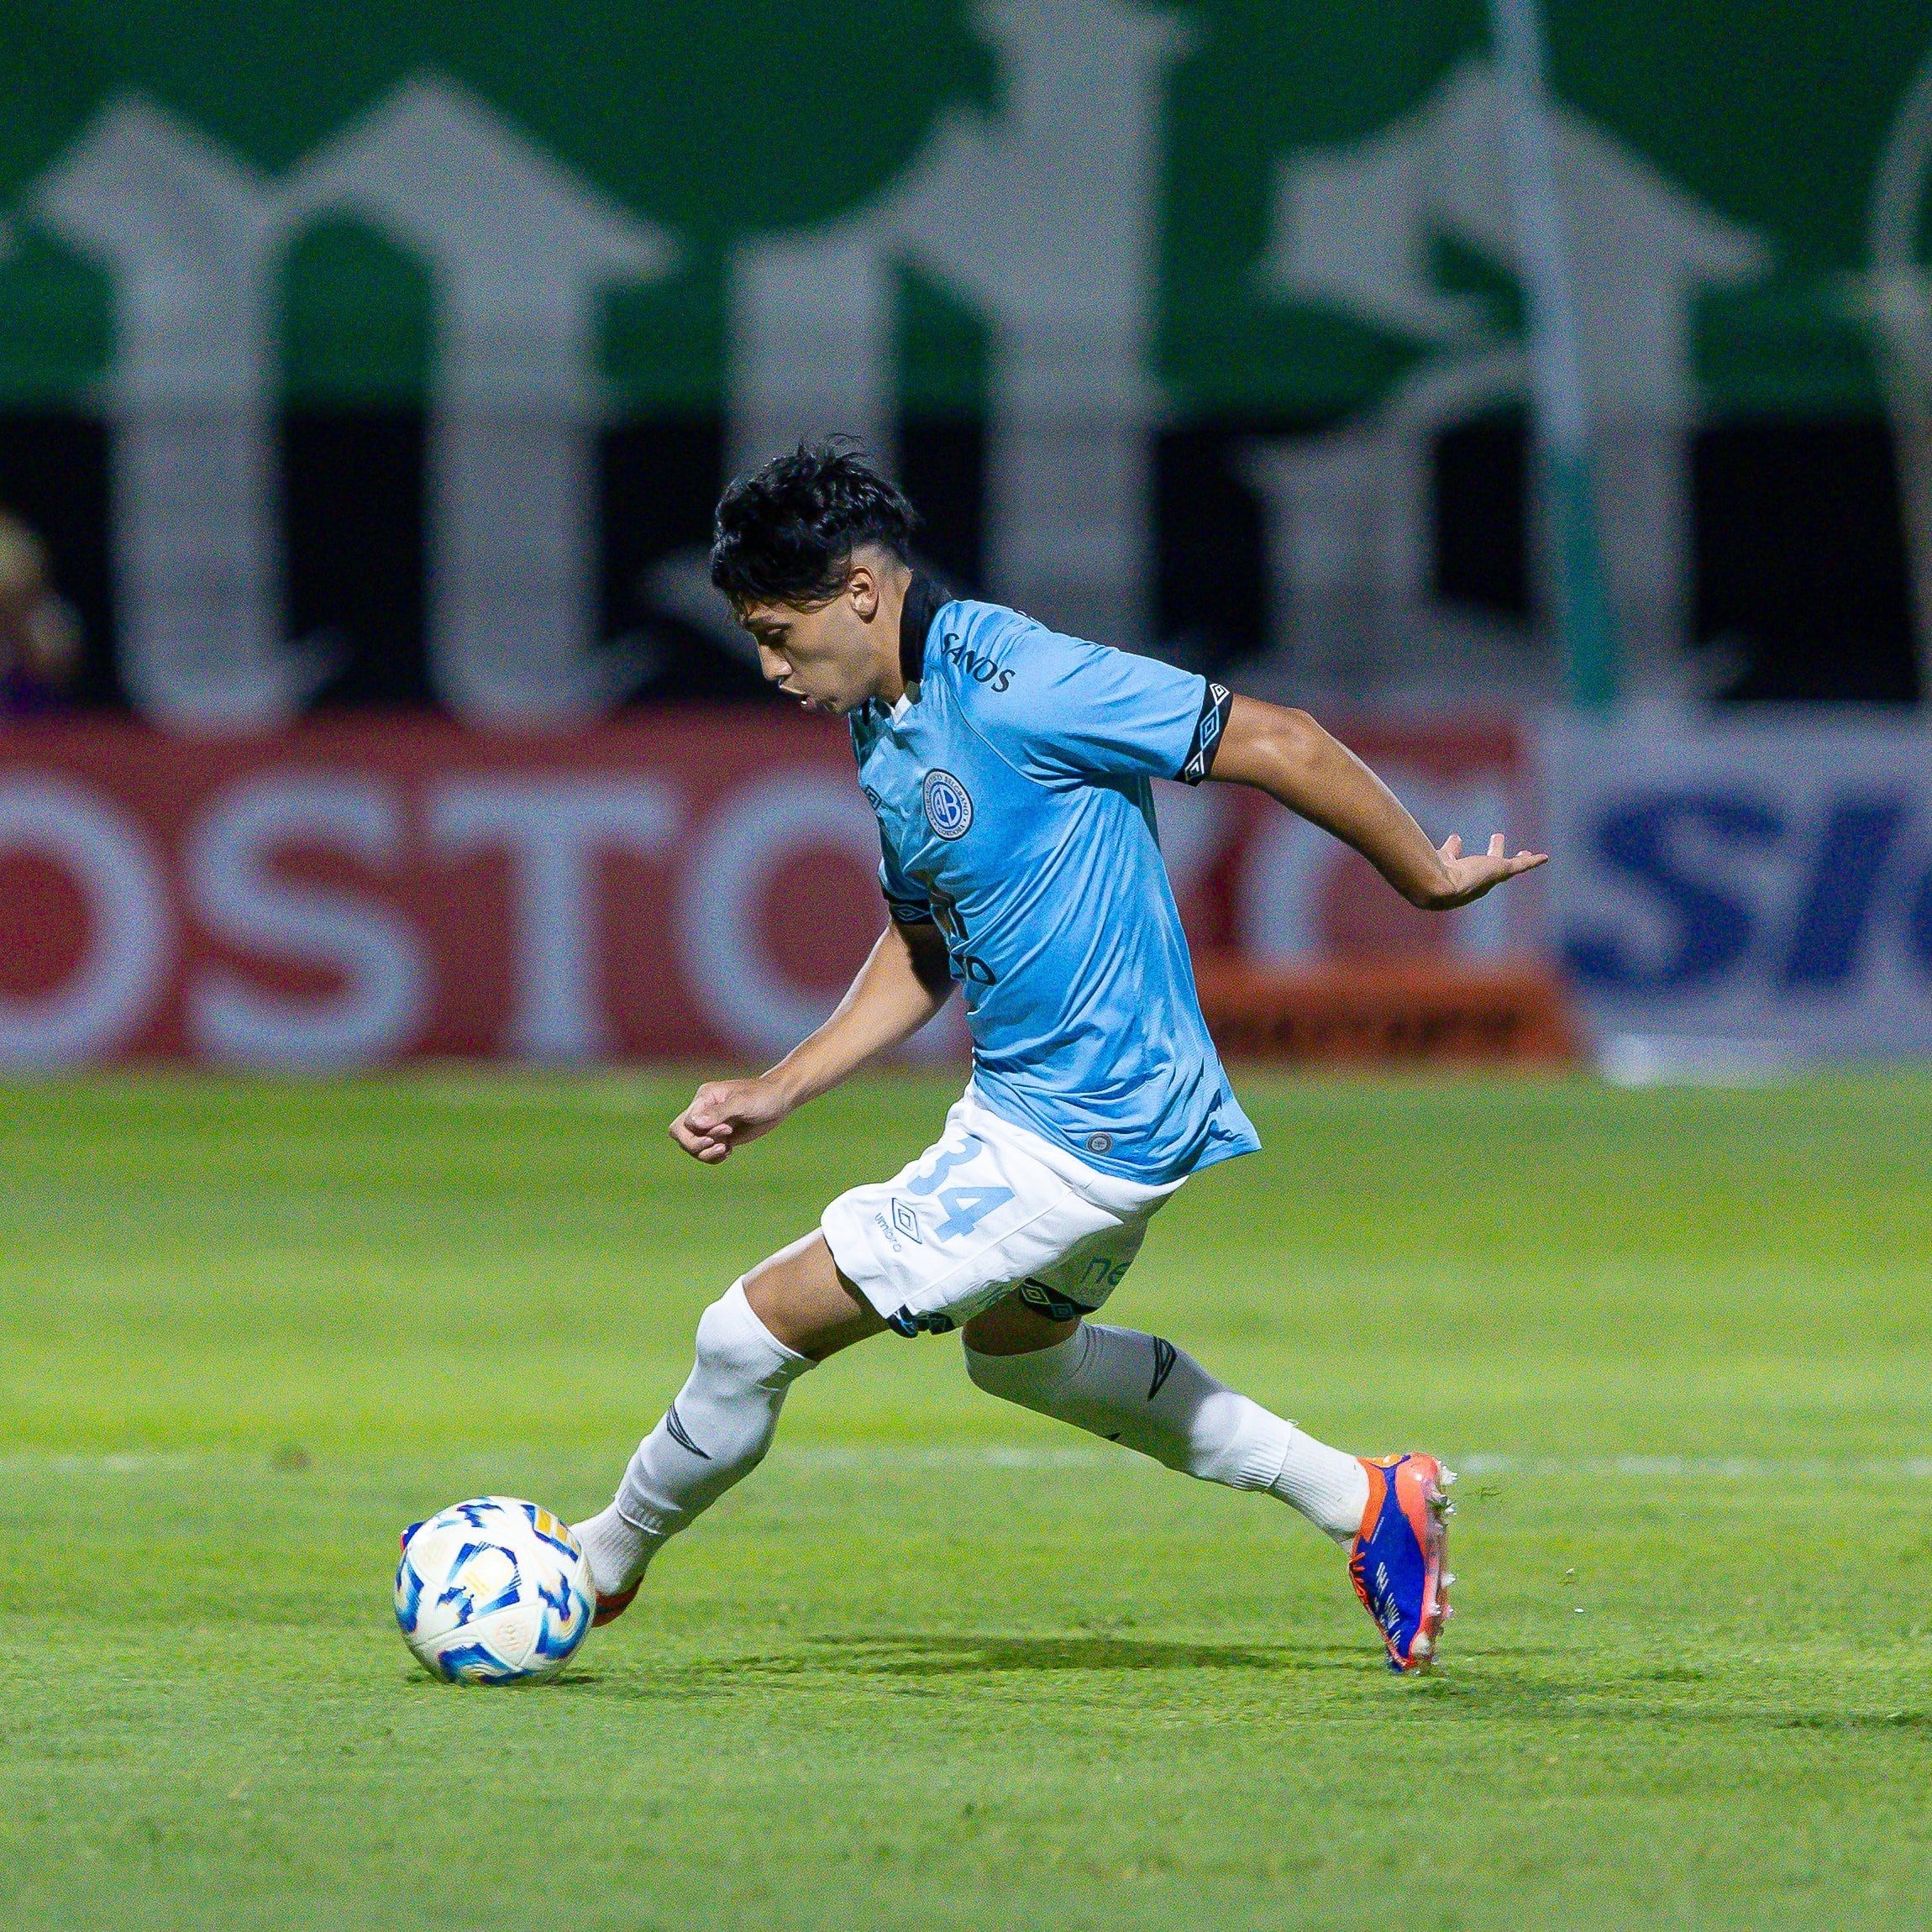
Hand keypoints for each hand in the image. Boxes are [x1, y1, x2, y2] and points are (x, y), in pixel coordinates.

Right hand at [669, 1075, 793, 1163]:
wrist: (779, 1100)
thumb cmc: (762, 1096)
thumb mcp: (742, 1103)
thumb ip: (719, 1112)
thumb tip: (695, 1123)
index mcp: (704, 1098)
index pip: (684, 1122)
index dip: (699, 1133)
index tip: (726, 1129)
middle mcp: (703, 1111)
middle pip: (680, 1134)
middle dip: (695, 1146)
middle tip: (720, 1145)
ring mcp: (711, 1125)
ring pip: (691, 1146)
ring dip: (705, 1153)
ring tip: (726, 1149)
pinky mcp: (720, 1136)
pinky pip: (705, 1152)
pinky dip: (713, 1157)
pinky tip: (729, 1152)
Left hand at [1421, 833, 1548, 909]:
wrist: (1437, 887)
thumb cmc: (1429, 873)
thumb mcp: (1439, 856)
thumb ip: (1449, 849)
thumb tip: (1457, 836)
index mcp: (1453, 878)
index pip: (1458, 863)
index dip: (1456, 852)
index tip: (1456, 841)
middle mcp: (1472, 882)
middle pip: (1485, 867)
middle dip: (1492, 853)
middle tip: (1498, 838)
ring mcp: (1487, 878)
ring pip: (1504, 866)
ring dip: (1515, 858)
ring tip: (1526, 851)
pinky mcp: (1500, 871)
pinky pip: (1520, 866)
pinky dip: (1532, 861)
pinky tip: (1544, 858)